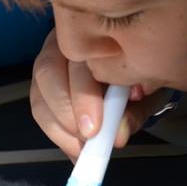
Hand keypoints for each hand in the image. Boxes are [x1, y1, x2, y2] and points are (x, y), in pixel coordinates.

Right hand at [30, 30, 172, 160]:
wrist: (137, 74)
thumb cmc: (142, 76)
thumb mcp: (148, 91)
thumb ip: (134, 110)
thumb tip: (116, 136)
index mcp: (89, 34)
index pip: (77, 59)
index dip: (82, 95)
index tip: (95, 128)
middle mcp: (60, 44)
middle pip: (47, 72)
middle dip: (65, 111)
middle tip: (88, 140)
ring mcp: (46, 64)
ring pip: (38, 94)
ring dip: (58, 128)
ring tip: (84, 149)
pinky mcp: (41, 88)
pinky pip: (40, 111)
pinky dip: (58, 135)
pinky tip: (77, 150)